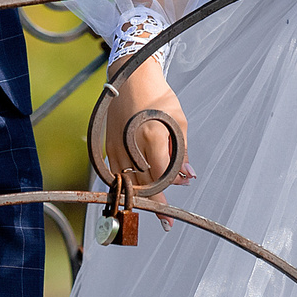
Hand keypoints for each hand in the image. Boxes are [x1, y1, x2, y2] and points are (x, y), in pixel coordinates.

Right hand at [96, 54, 192, 192]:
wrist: (131, 78)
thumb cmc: (158, 97)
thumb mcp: (178, 121)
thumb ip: (182, 152)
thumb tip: (188, 175)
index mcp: (153, 137)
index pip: (162, 176)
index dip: (170, 191)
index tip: (175, 201)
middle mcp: (132, 144)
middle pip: (144, 184)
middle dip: (156, 202)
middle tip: (165, 219)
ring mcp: (117, 146)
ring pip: (128, 182)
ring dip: (141, 196)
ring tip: (153, 204)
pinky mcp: (109, 146)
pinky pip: (115, 173)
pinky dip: (126, 184)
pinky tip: (134, 190)